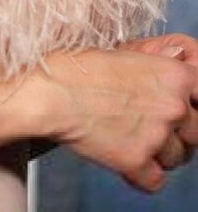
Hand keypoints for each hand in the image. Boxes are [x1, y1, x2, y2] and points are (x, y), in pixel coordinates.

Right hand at [35, 46, 197, 193]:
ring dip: (159, 153)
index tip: (181, 107)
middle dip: (179, 132)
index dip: (192, 103)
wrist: (49, 91)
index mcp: (174, 74)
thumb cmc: (78, 66)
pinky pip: (155, 180)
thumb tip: (180, 57)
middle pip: (197, 132)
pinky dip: (141, 174)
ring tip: (131, 137)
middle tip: (153, 126)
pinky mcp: (136, 161)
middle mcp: (172, 106)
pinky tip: (123, 157)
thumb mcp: (124, 52)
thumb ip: (159, 61)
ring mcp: (156, 135)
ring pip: (178, 158)